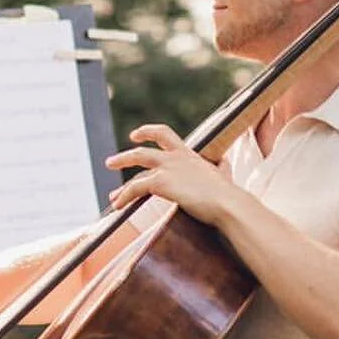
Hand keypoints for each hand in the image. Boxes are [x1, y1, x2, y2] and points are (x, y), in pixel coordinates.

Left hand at [106, 124, 232, 224]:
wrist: (226, 203)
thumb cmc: (227, 195)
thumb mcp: (224, 175)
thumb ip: (221, 168)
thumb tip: (226, 163)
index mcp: (189, 155)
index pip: (166, 136)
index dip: (149, 132)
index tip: (135, 134)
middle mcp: (176, 157)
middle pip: (143, 151)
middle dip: (125, 157)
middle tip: (110, 162)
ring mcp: (167, 168)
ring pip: (135, 167)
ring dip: (120, 181)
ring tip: (111, 196)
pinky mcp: (161, 182)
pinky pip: (135, 187)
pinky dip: (125, 197)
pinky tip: (119, 206)